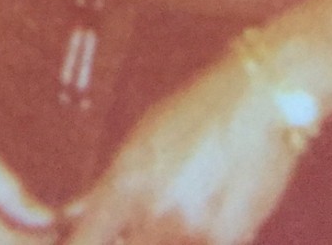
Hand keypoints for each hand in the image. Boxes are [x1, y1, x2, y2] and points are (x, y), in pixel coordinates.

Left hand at [62, 56, 300, 244]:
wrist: (259, 99)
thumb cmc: (198, 110)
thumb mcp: (143, 138)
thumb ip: (106, 186)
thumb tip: (72, 214)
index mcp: (126, 181)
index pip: (85, 240)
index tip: (87, 240)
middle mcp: (154, 211)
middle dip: (128, 240)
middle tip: (141, 221)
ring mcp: (192, 230)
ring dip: (165, 236)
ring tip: (183, 203)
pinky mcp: (230, 240)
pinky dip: (200, 236)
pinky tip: (209, 209)